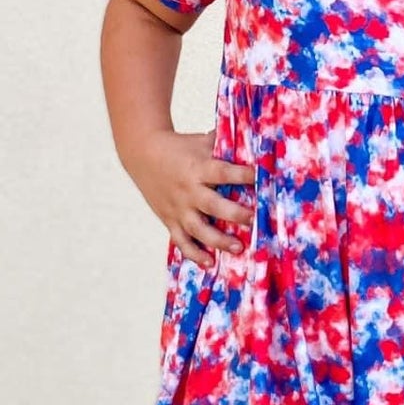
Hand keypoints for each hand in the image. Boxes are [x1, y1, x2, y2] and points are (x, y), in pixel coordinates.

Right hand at [129, 129, 256, 266]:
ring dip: (218, 240)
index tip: (260, 177)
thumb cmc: (180, 147)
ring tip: (238, 247)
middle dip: (234, 213)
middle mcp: (188, 190)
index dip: (242, 174)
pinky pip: (182, 241)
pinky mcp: (170, 220)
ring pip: (198, 229)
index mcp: (198, 167)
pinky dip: (195, 254)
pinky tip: (210, 263)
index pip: (223, 172)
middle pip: (212, 205)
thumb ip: (225, 144)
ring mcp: (178, 208)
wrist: (143, 154)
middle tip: (252, 219)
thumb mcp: (201, 141)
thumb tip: (255, 141)